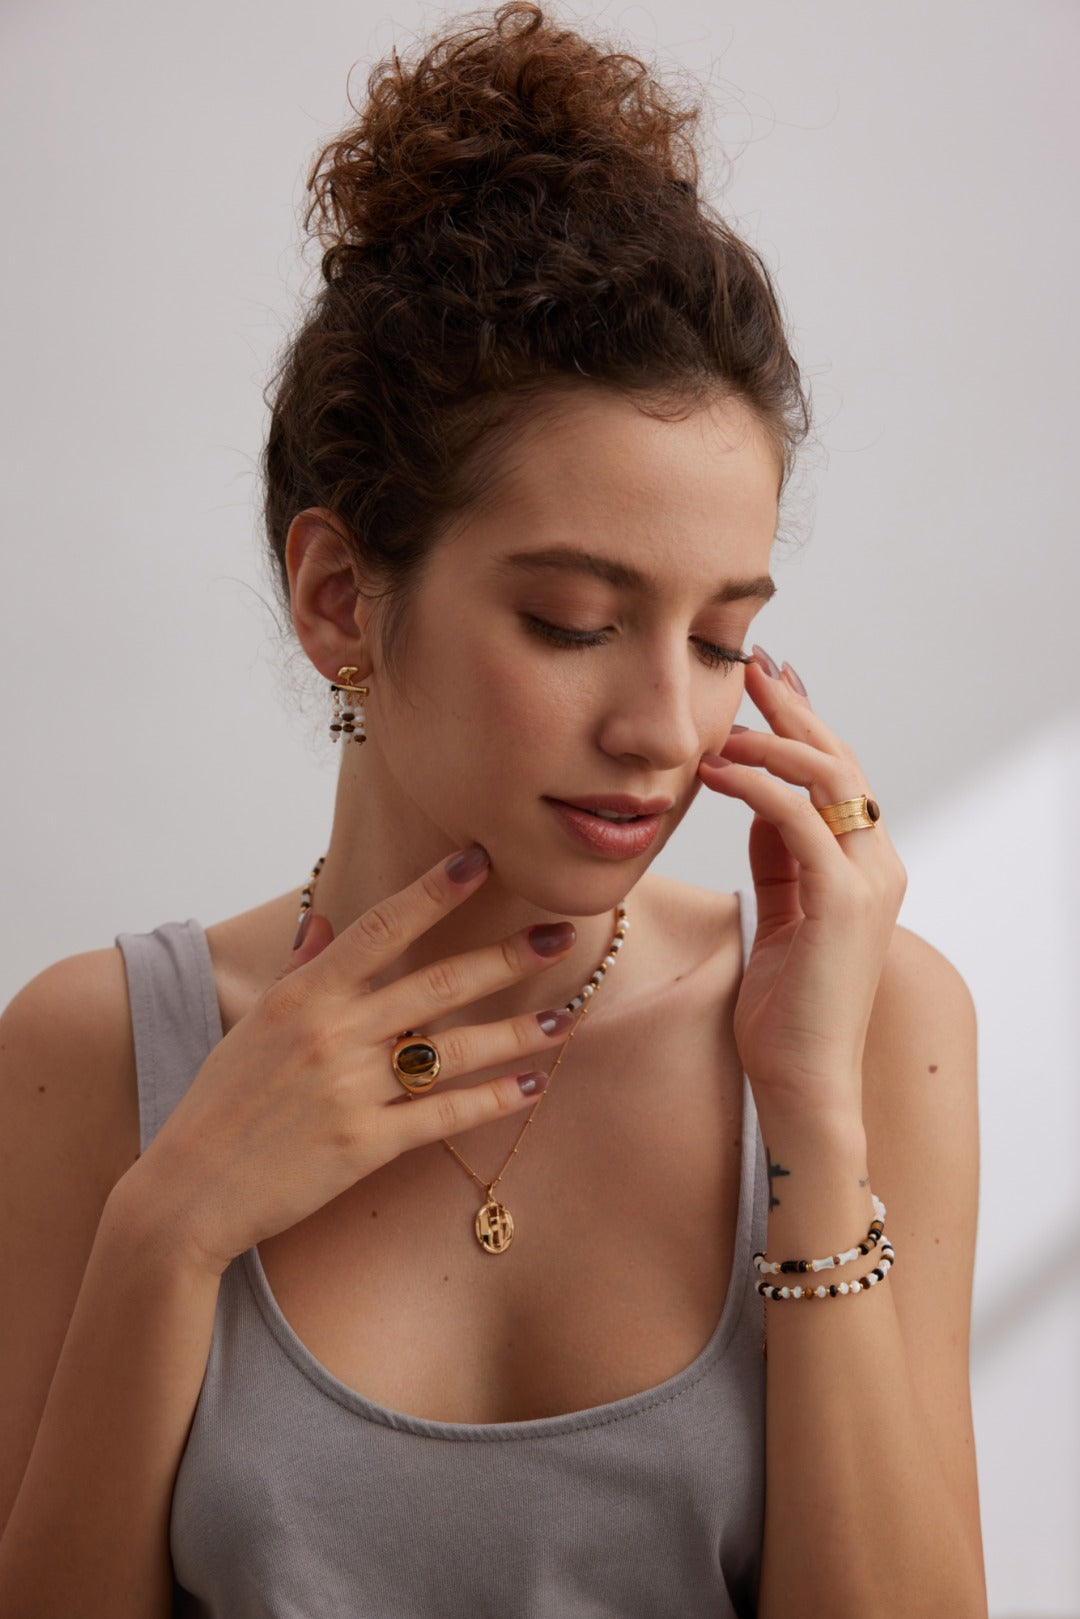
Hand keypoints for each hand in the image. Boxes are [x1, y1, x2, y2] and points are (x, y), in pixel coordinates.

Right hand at [119, 849, 578, 1275]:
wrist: (188, 1194)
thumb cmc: (219, 1104)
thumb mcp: (252, 1026)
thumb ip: (297, 972)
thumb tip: (322, 922)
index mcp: (303, 996)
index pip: (380, 928)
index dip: (433, 892)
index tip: (480, 859)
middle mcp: (332, 1034)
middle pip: (436, 984)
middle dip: (505, 958)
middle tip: (561, 935)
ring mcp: (350, 1091)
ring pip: (453, 1051)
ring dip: (516, 1034)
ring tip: (564, 1020)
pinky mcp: (365, 1146)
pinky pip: (444, 1115)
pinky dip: (491, 1100)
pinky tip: (530, 1086)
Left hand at [698, 649, 906, 1123]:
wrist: (804, 1081)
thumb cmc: (786, 1007)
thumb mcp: (780, 912)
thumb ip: (778, 857)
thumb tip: (756, 797)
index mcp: (866, 867)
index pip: (838, 775)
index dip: (802, 724)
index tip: (763, 683)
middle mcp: (878, 865)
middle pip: (839, 762)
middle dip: (792, 709)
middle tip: (748, 666)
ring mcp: (867, 882)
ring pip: (827, 778)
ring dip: (770, 739)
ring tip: (720, 723)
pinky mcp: (843, 902)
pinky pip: (796, 819)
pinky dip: (755, 784)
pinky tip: (714, 769)